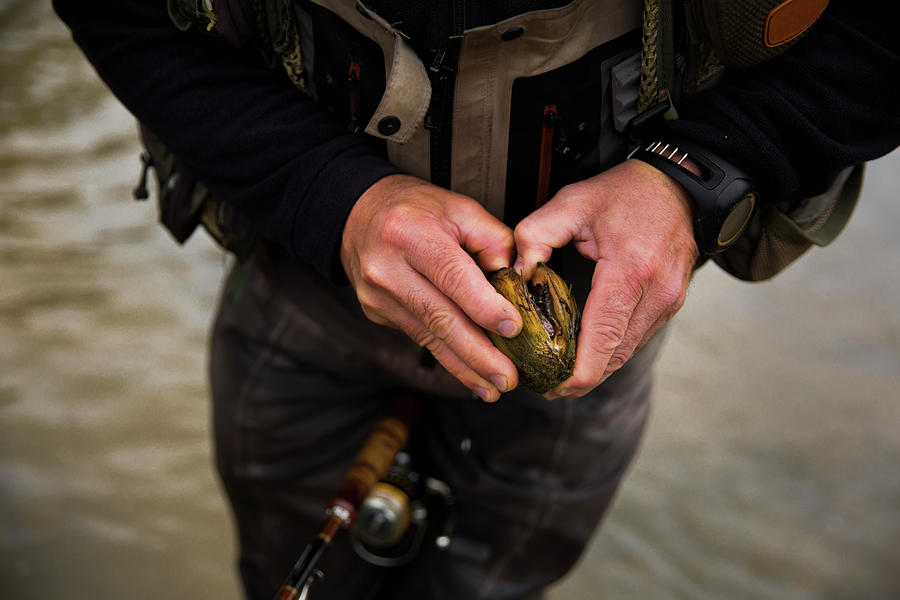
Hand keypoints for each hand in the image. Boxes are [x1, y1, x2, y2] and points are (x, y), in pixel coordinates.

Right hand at [341, 174, 521, 401]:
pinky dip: (448, 357)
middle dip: (478, 353)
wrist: (359, 215)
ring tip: (494, 387)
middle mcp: (388, 268)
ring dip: (465, 366)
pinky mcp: (377, 313)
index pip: (452, 275)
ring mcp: (378, 295)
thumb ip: (493, 239)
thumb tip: (516, 280)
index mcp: (410, 233)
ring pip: (429, 337)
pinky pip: (420, 338)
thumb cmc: (415, 209)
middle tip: (507, 378)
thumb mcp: (458, 207)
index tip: (513, 329)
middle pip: (439, 317)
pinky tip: (471, 373)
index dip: (483, 306)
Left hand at [514, 159, 698, 397]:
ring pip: (629, 350)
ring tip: (564, 375)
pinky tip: (589, 353)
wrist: (677, 185)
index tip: (557, 388)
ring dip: (599, 367)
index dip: (581, 371)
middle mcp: (656, 292)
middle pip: (617, 353)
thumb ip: (535, 235)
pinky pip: (638, 337)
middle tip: (549, 387)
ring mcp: (669, 300)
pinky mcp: (672, 303)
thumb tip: (517, 273)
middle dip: (583, 377)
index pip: (604, 335)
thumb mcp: (572, 202)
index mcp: (630, 269)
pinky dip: (613, 350)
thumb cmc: (624, 192)